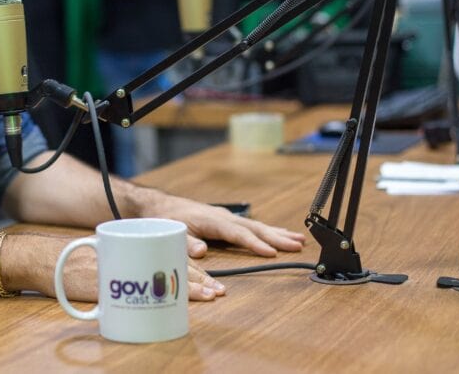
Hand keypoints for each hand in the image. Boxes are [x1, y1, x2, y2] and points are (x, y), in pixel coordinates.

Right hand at [30, 234, 227, 302]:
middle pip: (169, 270)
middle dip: (197, 281)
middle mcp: (128, 258)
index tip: (212, 280)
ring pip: (159, 281)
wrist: (45, 262)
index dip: (193, 270)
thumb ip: (127, 263)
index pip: (168, 258)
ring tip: (209, 295)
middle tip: (217, 290)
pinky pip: (137, 296)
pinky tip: (172, 306)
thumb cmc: (75, 262)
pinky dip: (157, 301)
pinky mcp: (107, 287)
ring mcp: (119, 273)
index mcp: (131, 249)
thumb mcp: (106, 255)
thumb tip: (155, 278)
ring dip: (188, 289)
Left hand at [137, 192, 306, 258]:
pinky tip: (281, 236)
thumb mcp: (172, 231)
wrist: (160, 205)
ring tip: (299, 240)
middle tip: (297, 245)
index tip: (272, 252)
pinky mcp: (227, 221)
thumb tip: (202, 252)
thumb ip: (186, 242)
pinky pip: (252, 227)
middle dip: (276, 237)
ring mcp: (227, 218)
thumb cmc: (166, 219)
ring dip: (278, 233)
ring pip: (257, 226)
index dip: (255, 243)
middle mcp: (224, 217)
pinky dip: (269, 232)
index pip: (238, 233)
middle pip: (254, 228)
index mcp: (212, 220)